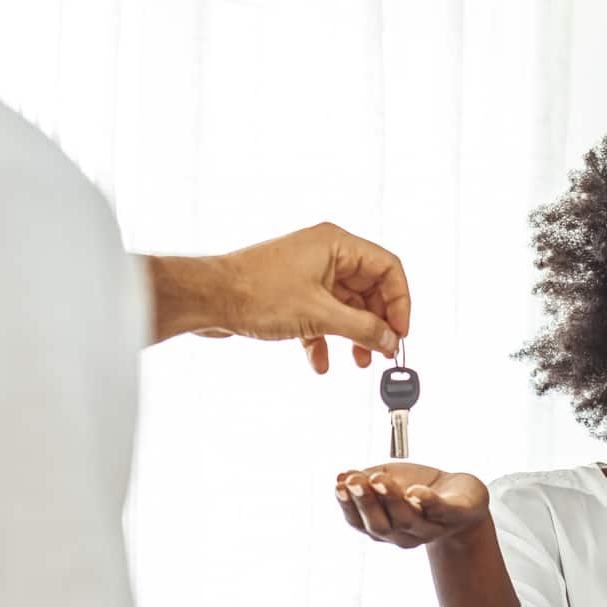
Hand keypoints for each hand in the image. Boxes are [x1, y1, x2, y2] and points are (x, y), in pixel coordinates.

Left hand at [216, 222, 410, 371]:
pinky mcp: (291, 294)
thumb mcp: (319, 315)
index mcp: (336, 244)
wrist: (207, 298)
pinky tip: (319, 362)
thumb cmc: (255, 293)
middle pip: (368, 289)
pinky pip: (320, 316)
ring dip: (353, 335)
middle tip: (382, 352)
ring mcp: (307, 274)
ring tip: (358, 362)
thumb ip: (361, 329)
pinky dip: (324, 339)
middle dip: (376, 323)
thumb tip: (389, 341)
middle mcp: (325, 254)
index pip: (387, 268)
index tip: (399, 333)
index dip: (399, 302)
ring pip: (345, 306)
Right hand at [336, 463, 489, 547]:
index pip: (360, 523)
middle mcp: (405, 533)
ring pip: (407, 520)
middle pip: (381, 526)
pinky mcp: (455, 515)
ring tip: (378, 479)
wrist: (465, 496)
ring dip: (390, 499)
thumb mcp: (389, 479)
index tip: (339, 486)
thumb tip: (341, 477)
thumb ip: (366, 479)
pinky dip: (427, 502)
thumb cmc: (421, 489)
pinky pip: (440, 511)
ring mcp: (430, 527)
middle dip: (366, 503)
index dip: (348, 506)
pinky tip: (416, 491)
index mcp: (385, 526)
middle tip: (354, 482)